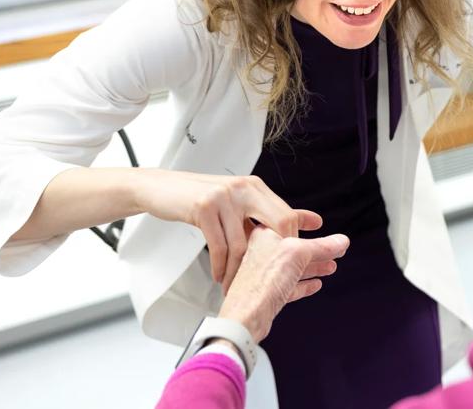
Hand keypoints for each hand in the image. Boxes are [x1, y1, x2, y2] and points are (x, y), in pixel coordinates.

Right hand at [132, 169, 322, 290]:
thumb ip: (270, 212)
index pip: (287, 216)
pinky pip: (220, 246)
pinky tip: (220, 276)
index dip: (292, 242)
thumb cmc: (200, 198)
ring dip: (240, 271)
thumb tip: (313, 221)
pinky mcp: (204, 207)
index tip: (292, 264)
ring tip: (236, 285)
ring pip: (244, 244)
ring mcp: (224, 197)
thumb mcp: (238, 201)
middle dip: (275, 257)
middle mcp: (244, 188)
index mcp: (255, 187)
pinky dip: (221, 267)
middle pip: (277, 225)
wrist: (159, 187)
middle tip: (268, 279)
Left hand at [218, 227, 348, 341]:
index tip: (318, 222)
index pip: (287, 222)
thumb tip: (341, 241)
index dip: (305, 221)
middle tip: (335, 250)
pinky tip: (316, 284)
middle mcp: (262, 253)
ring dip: (314, 267)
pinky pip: (290, 286)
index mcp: (264, 235)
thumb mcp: (298, 253)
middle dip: (316, 249)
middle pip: (294, 247)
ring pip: (294, 268)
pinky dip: (304, 284)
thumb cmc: (262, 280)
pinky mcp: (268, 294)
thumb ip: (322, 246)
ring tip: (331, 267)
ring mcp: (265, 275)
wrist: (246, 316)